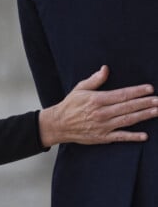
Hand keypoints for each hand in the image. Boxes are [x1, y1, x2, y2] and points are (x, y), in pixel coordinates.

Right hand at [38, 65, 157, 146]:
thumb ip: (95, 80)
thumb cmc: (70, 105)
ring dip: (144, 116)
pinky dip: (133, 136)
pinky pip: (121, 137)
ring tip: (157, 111)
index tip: (149, 89)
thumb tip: (105, 69)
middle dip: (145, 103)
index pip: (121, 94)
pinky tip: (144, 135)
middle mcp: (102, 112)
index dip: (136, 91)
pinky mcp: (103, 137)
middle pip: (128, 107)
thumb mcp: (80, 88)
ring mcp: (103, 126)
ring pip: (127, 120)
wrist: (59, 124)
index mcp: (97, 99)